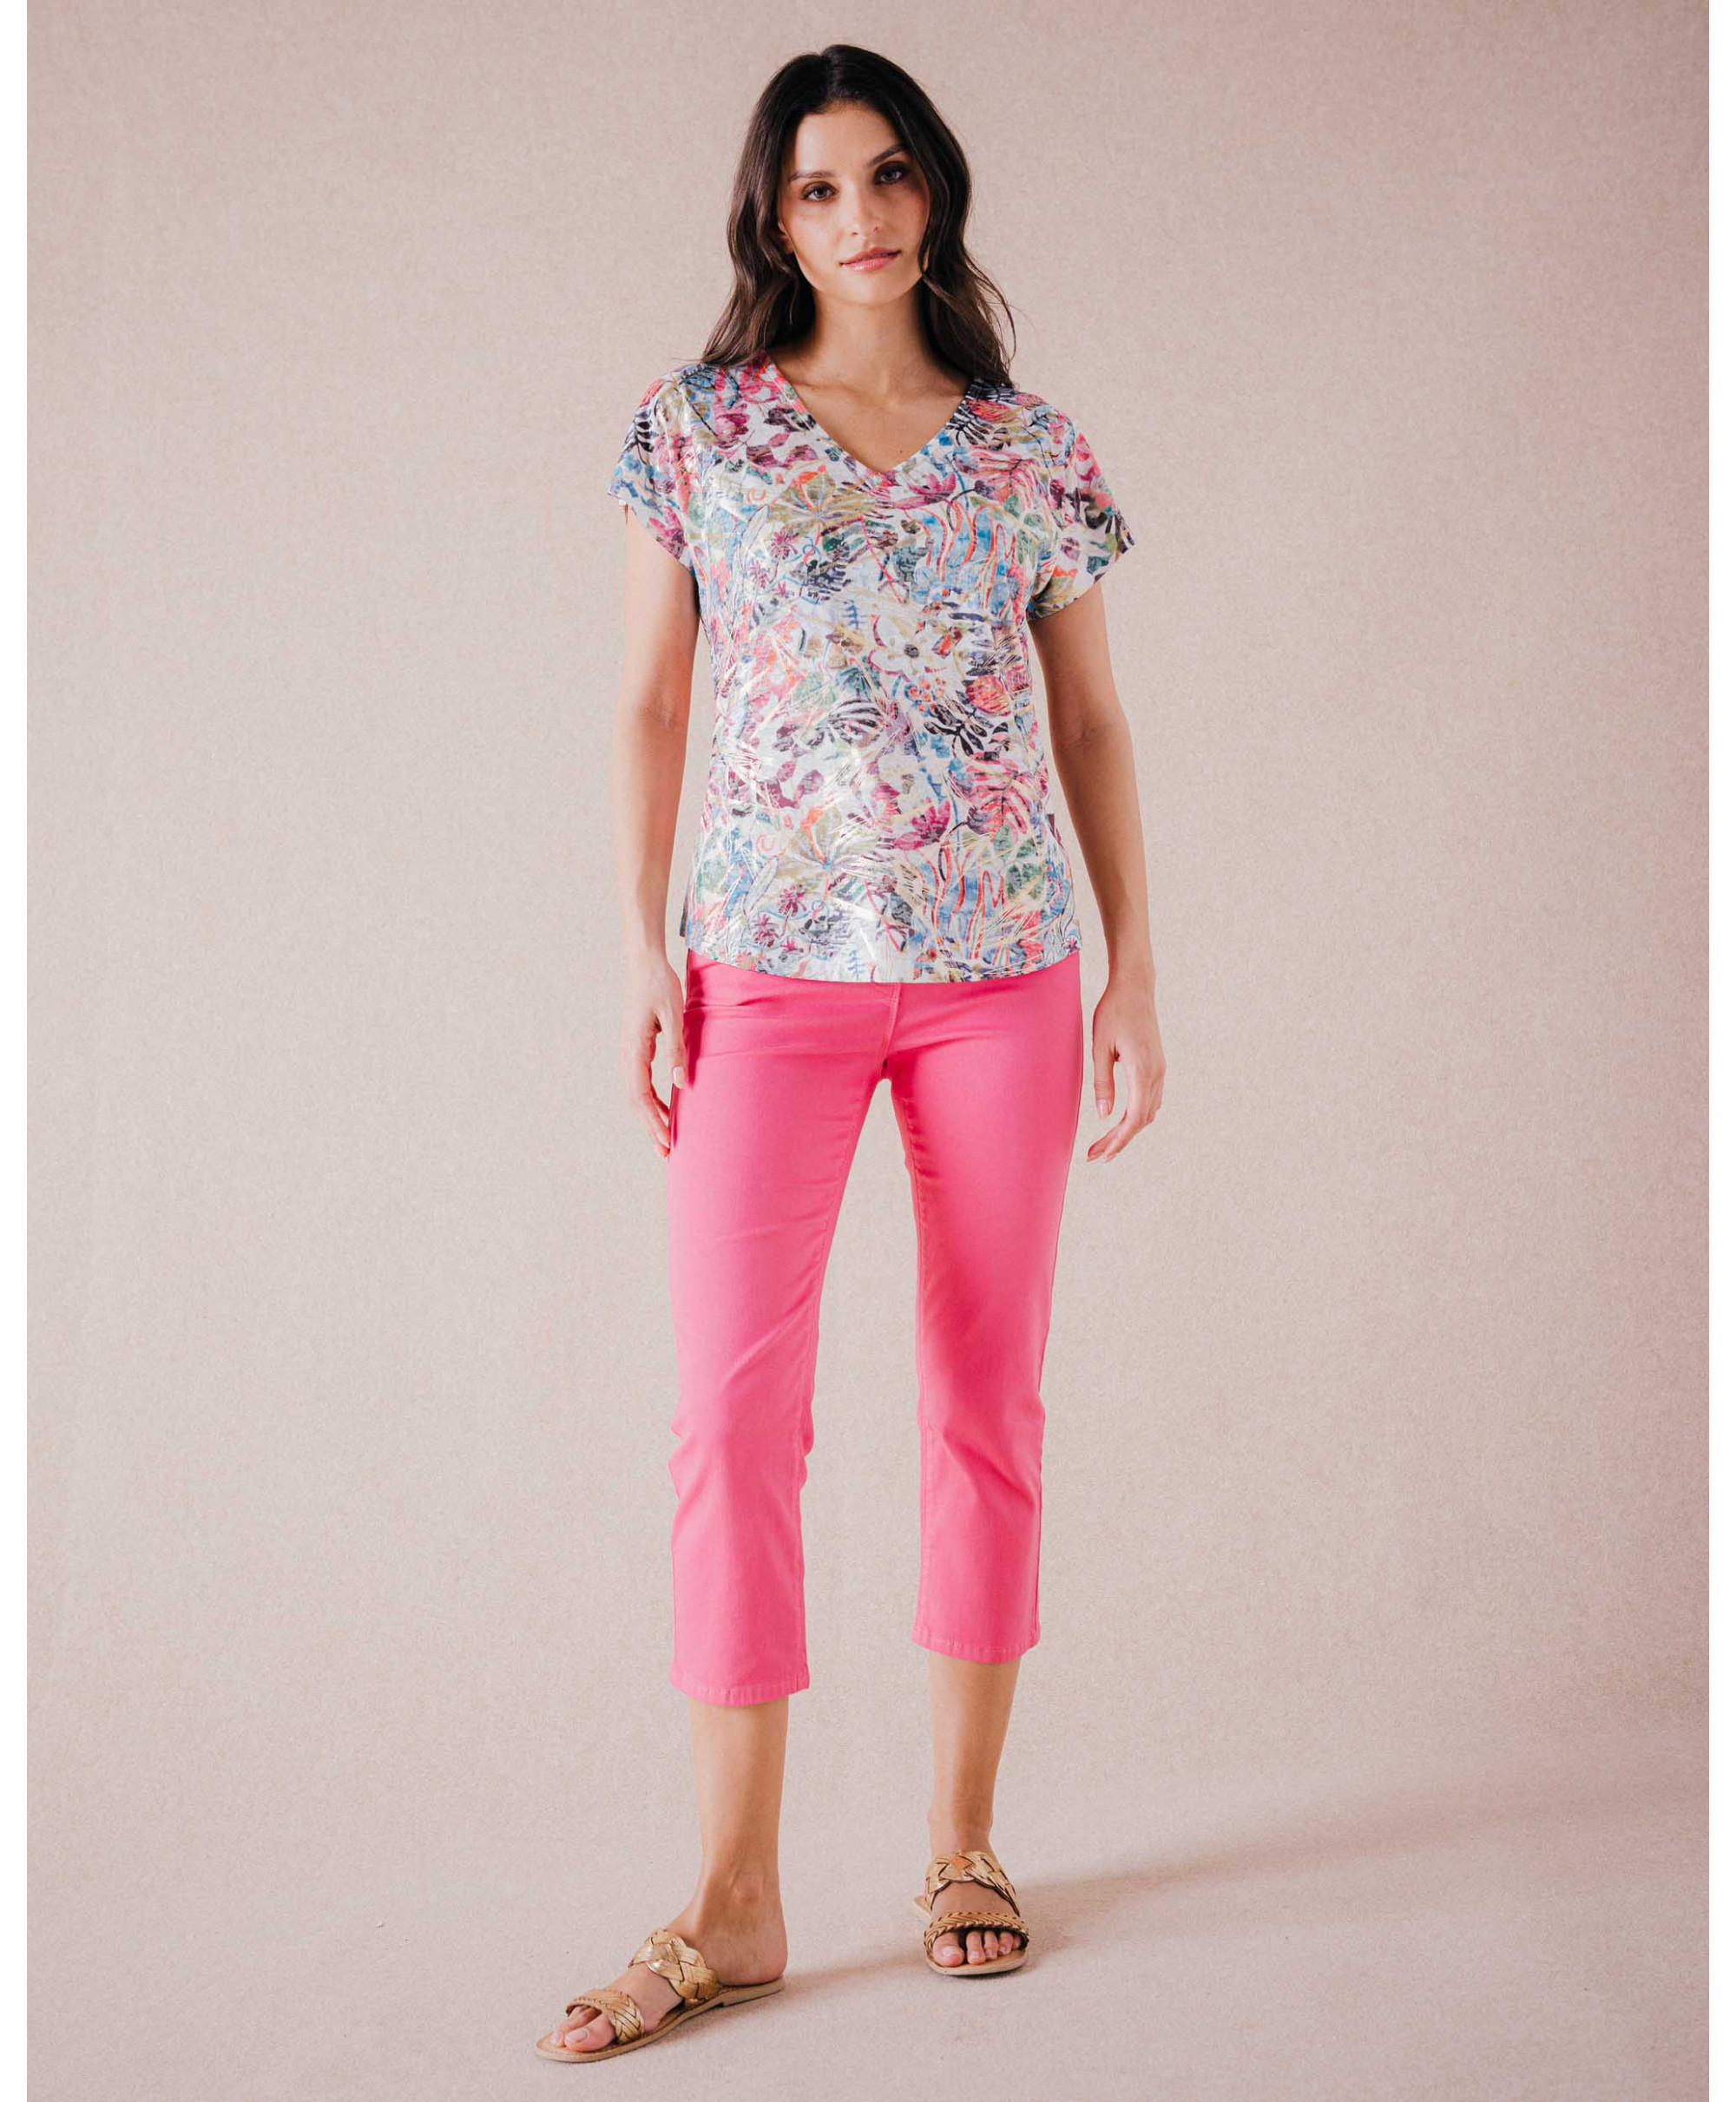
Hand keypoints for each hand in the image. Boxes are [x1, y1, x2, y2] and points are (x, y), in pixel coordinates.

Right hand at [623, 950, 686, 1156]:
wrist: (643, 961)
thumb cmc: (659, 984)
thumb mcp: (673, 1015)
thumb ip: (677, 1049)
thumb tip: (681, 1083)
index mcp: (634, 1050)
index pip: (641, 1096)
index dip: (654, 1121)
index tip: (667, 1140)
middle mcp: (628, 1054)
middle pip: (636, 1101)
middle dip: (651, 1127)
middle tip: (667, 1153)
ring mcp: (630, 1051)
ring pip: (637, 1093)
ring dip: (651, 1116)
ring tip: (666, 1138)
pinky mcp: (636, 1047)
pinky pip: (641, 1081)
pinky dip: (652, 1100)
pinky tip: (667, 1108)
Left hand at [1086, 975, 1164, 1161]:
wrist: (1135, 987)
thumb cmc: (1113, 1012)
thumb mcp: (1099, 1047)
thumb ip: (1102, 1082)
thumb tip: (1104, 1116)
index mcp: (1142, 1071)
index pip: (1133, 1118)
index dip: (1118, 1140)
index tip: (1101, 1155)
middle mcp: (1156, 1074)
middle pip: (1141, 1120)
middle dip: (1119, 1141)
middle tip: (1094, 1155)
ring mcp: (1160, 1070)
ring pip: (1148, 1112)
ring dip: (1128, 1130)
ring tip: (1104, 1143)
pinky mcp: (1157, 1065)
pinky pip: (1151, 1099)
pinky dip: (1136, 1116)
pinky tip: (1120, 1120)